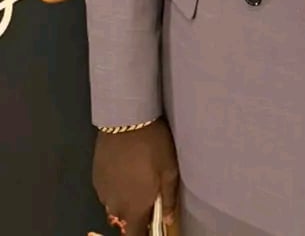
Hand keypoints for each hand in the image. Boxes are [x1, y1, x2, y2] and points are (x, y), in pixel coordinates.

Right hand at [92, 117, 178, 235]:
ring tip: (134, 177)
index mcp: (134, 208)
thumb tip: (168, 220)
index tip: (151, 222)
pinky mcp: (95, 178)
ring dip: (124, 199)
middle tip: (146, 191)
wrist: (125, 120)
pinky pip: (106, 191)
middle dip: (135, 213)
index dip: (143, 232)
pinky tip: (123, 168)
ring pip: (113, 205)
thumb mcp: (169, 170)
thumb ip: (169, 199)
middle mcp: (115, 206)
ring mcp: (102, 192)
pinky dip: (114, 186)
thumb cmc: (153, 146)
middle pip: (124, 221)